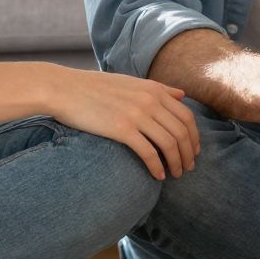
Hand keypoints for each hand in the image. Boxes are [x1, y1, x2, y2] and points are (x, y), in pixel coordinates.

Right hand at [45, 68, 198, 180]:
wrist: (64, 89)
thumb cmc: (94, 87)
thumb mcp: (131, 82)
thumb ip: (159, 89)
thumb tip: (182, 95)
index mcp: (154, 89)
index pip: (186, 116)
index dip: (194, 137)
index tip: (193, 151)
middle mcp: (150, 101)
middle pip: (182, 132)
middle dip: (189, 153)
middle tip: (188, 168)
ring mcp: (137, 114)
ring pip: (169, 143)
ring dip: (177, 162)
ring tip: (176, 174)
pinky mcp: (122, 129)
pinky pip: (149, 152)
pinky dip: (157, 166)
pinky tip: (157, 176)